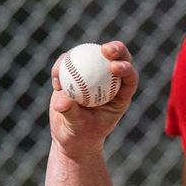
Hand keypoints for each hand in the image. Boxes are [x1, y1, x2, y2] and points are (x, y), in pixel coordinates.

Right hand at [49, 41, 137, 159]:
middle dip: (117, 50)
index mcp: (120, 97)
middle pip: (118, 60)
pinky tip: (56, 81)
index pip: (129, 80)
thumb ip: (71, 113)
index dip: (127, 69)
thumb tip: (62, 101)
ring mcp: (93, 75)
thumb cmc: (80, 134)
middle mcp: (110, 83)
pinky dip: (61, 66)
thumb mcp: (76, 126)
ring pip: (93, 56)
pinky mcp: (75, 72)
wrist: (69, 135)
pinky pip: (69, 61)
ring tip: (66, 62)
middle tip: (106, 49)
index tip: (115, 66)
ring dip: (82, 52)